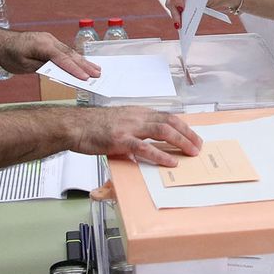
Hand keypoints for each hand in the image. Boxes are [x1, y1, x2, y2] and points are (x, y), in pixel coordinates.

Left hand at [0, 29, 101, 80]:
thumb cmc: (9, 55)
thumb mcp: (23, 65)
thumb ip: (42, 68)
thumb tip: (59, 72)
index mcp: (42, 45)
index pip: (62, 58)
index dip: (75, 69)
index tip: (85, 78)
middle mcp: (49, 40)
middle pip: (70, 54)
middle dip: (84, 65)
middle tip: (98, 74)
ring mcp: (50, 39)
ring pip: (69, 52)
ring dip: (82, 62)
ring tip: (96, 70)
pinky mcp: (49, 42)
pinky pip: (64, 51)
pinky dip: (74, 58)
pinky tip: (82, 63)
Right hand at [72, 107, 202, 167]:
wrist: (74, 126)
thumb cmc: (94, 126)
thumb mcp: (120, 121)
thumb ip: (136, 127)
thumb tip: (150, 138)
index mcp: (138, 112)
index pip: (167, 116)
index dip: (183, 126)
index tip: (193, 136)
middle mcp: (137, 117)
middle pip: (170, 122)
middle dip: (188, 134)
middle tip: (198, 146)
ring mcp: (129, 127)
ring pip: (163, 131)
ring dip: (181, 142)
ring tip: (191, 153)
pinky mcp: (121, 140)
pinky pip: (145, 148)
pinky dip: (161, 155)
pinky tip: (170, 161)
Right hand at [165, 0, 228, 18]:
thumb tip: (190, 7)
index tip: (181, 8)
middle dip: (174, 10)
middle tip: (179, 22)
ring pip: (171, 4)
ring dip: (174, 14)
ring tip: (179, 25)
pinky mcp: (182, 1)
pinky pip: (175, 9)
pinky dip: (177, 16)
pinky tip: (180, 24)